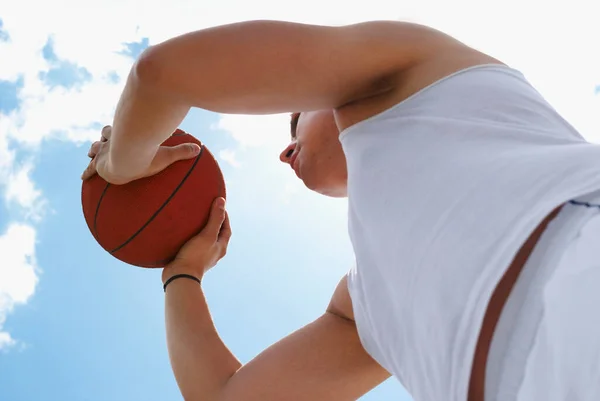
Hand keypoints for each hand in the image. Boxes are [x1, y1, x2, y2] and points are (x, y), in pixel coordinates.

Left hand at [81, 125, 200, 183]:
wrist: (130, 157)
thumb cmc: (148, 154)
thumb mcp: (166, 154)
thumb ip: (181, 152)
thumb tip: (199, 148)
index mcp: (126, 136)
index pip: (121, 130)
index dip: (117, 131)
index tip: (114, 131)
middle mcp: (113, 141)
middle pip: (105, 136)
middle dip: (103, 138)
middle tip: (100, 142)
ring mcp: (104, 153)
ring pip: (95, 148)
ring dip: (93, 151)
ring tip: (90, 155)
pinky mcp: (99, 166)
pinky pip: (91, 169)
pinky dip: (87, 173)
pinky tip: (82, 178)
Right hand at [162, 197, 231, 282]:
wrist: (180, 276)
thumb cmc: (196, 255)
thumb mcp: (207, 235)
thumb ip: (215, 218)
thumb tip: (222, 201)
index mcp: (221, 247)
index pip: (226, 229)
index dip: (224, 216)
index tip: (218, 205)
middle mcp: (214, 252)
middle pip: (217, 234)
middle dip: (213, 222)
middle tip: (206, 210)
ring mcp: (202, 256)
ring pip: (205, 240)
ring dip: (201, 230)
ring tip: (194, 219)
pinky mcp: (191, 259)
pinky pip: (194, 245)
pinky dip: (191, 237)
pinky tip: (183, 233)